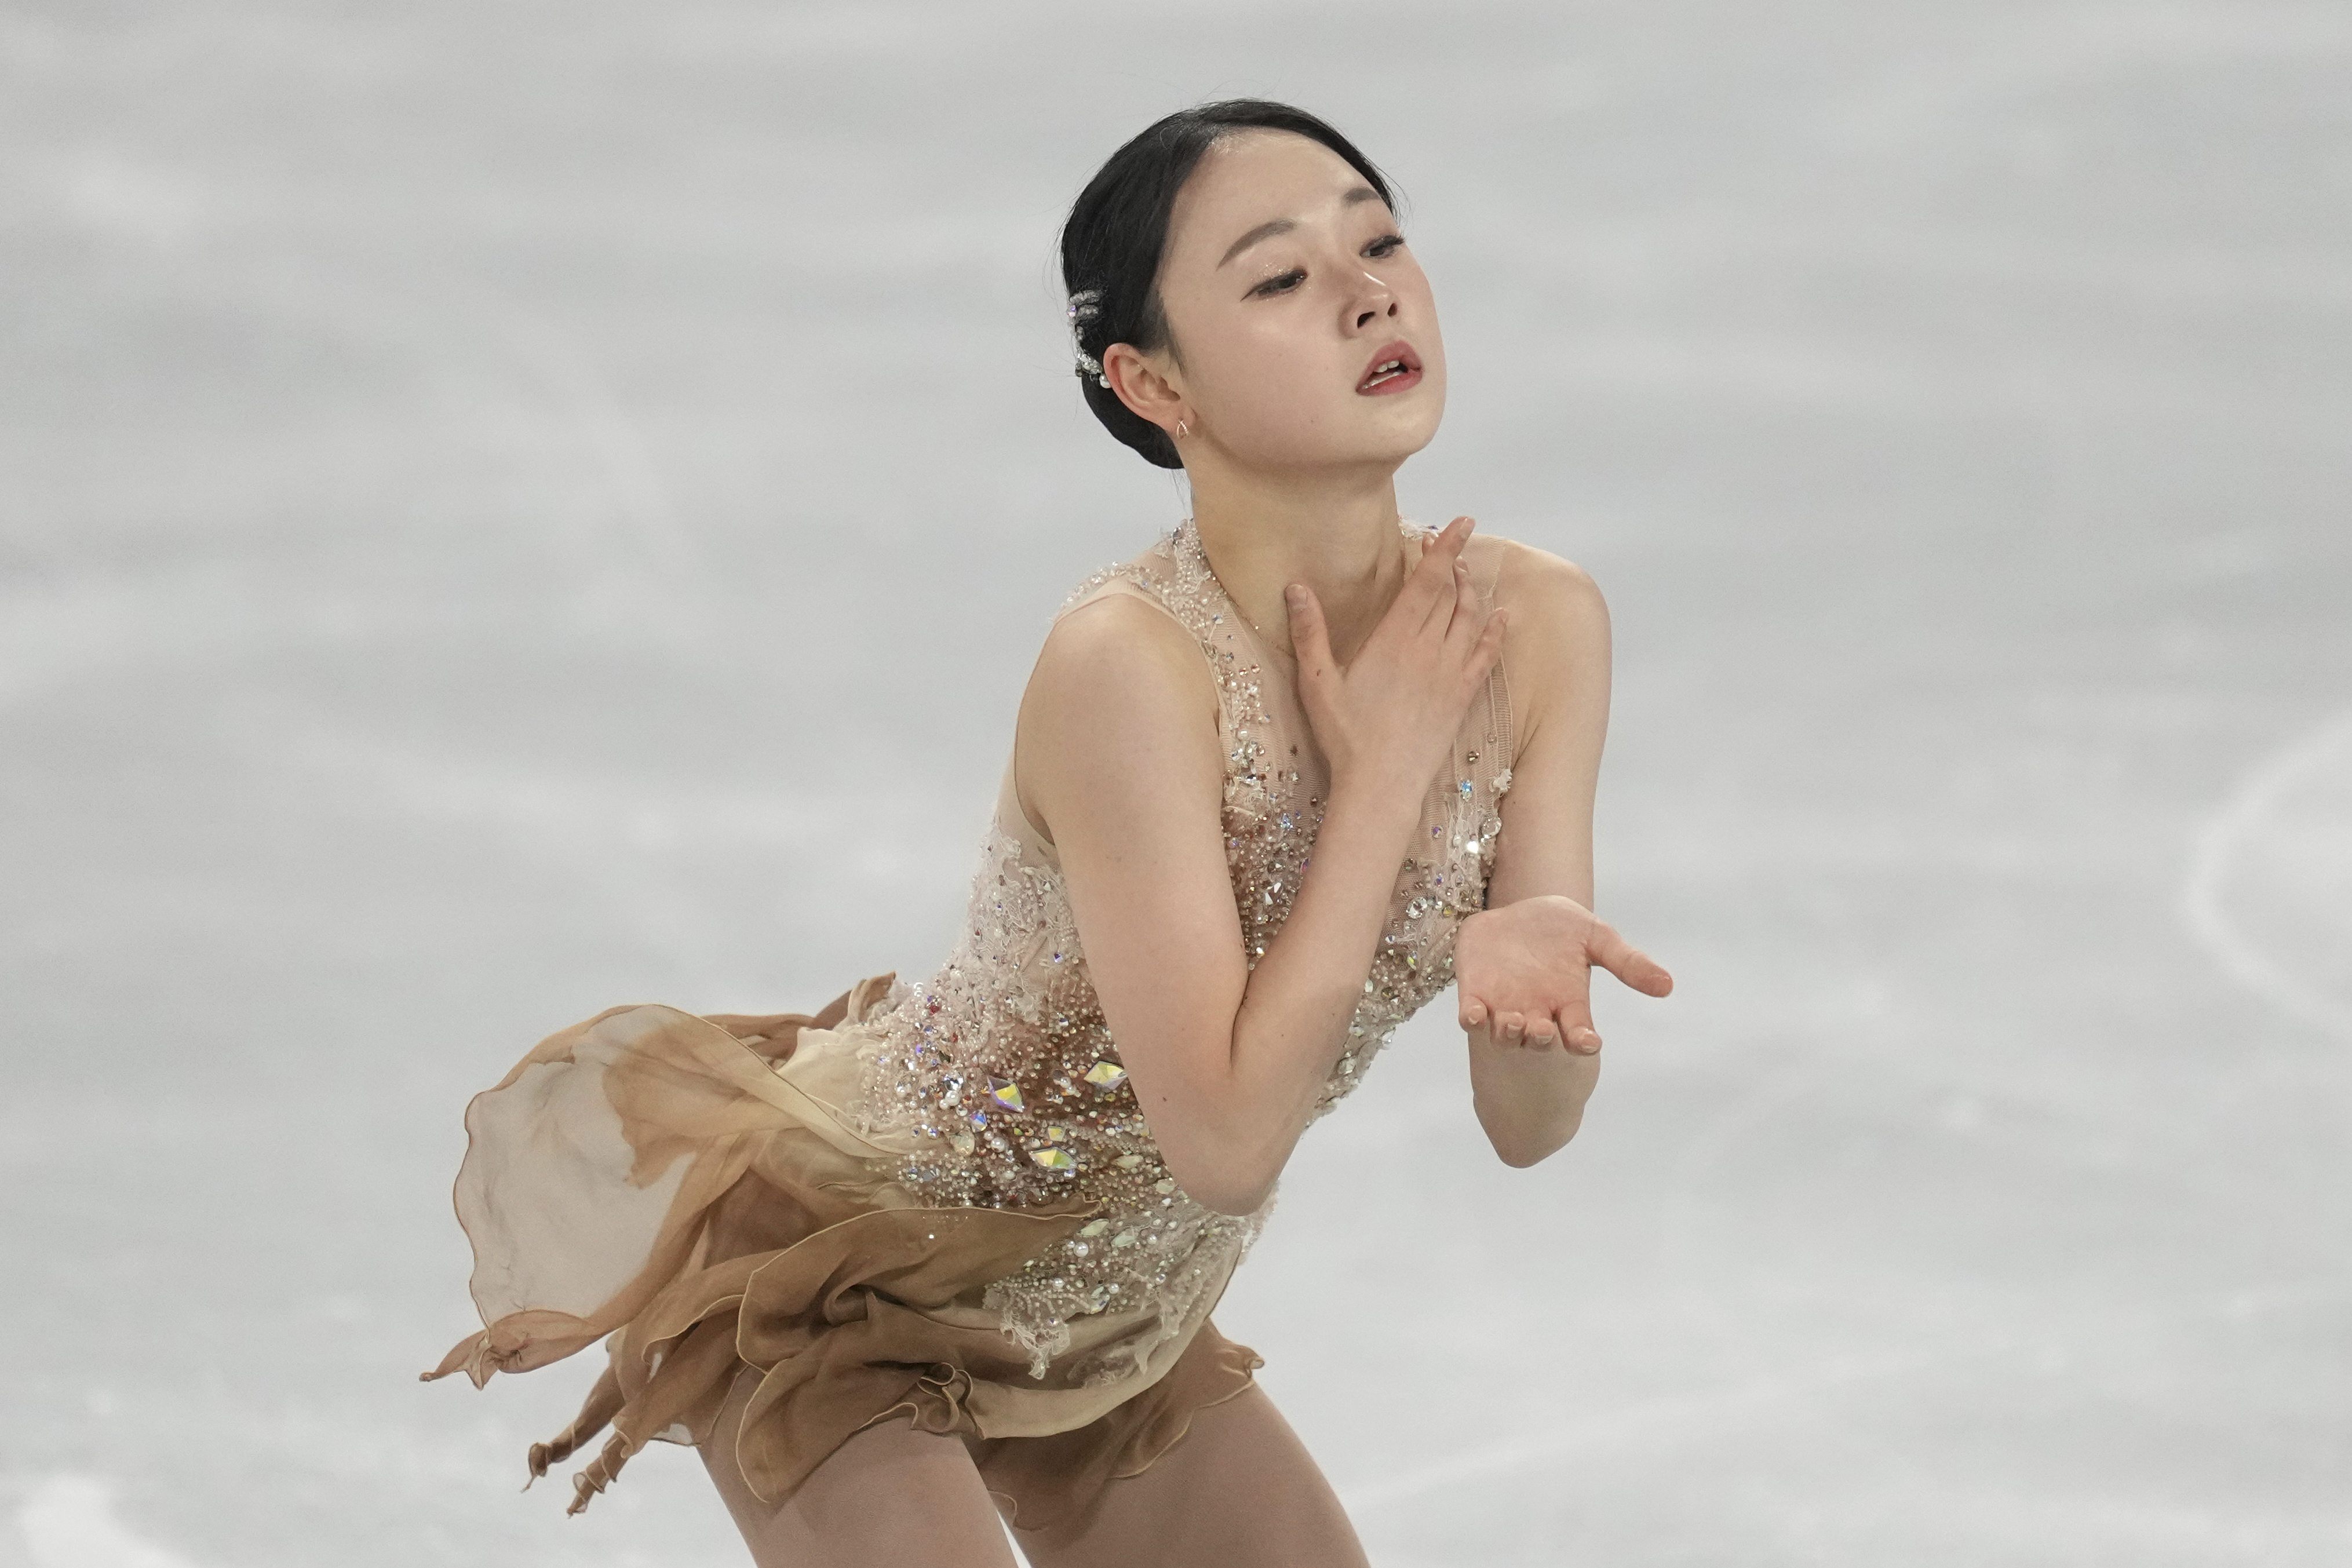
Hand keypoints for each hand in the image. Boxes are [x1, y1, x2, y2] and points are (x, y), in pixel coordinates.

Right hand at [1286, 516, 1507, 802]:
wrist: (1381, 786)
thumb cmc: (1346, 737)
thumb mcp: (1316, 683)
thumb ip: (1309, 632)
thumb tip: (1295, 588)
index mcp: (1393, 640)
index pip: (1426, 581)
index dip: (1443, 549)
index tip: (1458, 524)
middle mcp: (1428, 650)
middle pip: (1450, 594)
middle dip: (1453, 564)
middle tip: (1449, 546)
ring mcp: (1449, 674)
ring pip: (1470, 619)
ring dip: (1471, 592)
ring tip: (1467, 574)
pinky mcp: (1462, 697)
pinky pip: (1486, 656)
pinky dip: (1496, 633)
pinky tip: (1501, 617)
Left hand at [1456, 895, 1672, 1052]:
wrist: (1517, 910)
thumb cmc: (1560, 928)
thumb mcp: (1597, 937)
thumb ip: (1627, 961)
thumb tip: (1667, 985)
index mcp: (1568, 1003)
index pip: (1577, 1033)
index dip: (1581, 1041)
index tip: (1587, 1042)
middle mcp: (1537, 1011)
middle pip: (1538, 1039)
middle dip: (1540, 1040)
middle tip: (1544, 1030)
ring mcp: (1504, 1006)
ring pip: (1504, 1034)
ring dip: (1507, 1033)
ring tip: (1514, 1022)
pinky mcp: (1475, 995)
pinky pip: (1471, 1017)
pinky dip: (1472, 1019)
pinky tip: (1475, 1014)